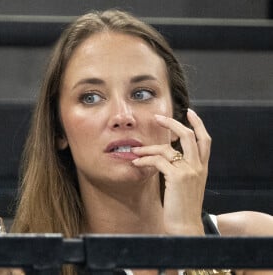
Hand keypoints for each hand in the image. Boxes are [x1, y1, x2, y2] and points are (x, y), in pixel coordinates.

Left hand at [132, 109, 209, 234]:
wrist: (185, 226)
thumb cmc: (181, 207)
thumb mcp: (184, 184)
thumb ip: (179, 169)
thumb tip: (164, 155)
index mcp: (202, 168)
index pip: (205, 140)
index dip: (198, 124)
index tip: (190, 112)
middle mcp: (199, 167)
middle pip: (189, 136)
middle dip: (172, 123)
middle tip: (157, 117)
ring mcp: (190, 171)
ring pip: (167, 148)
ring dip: (147, 148)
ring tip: (135, 151)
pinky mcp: (178, 177)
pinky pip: (157, 161)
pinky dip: (144, 160)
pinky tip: (136, 163)